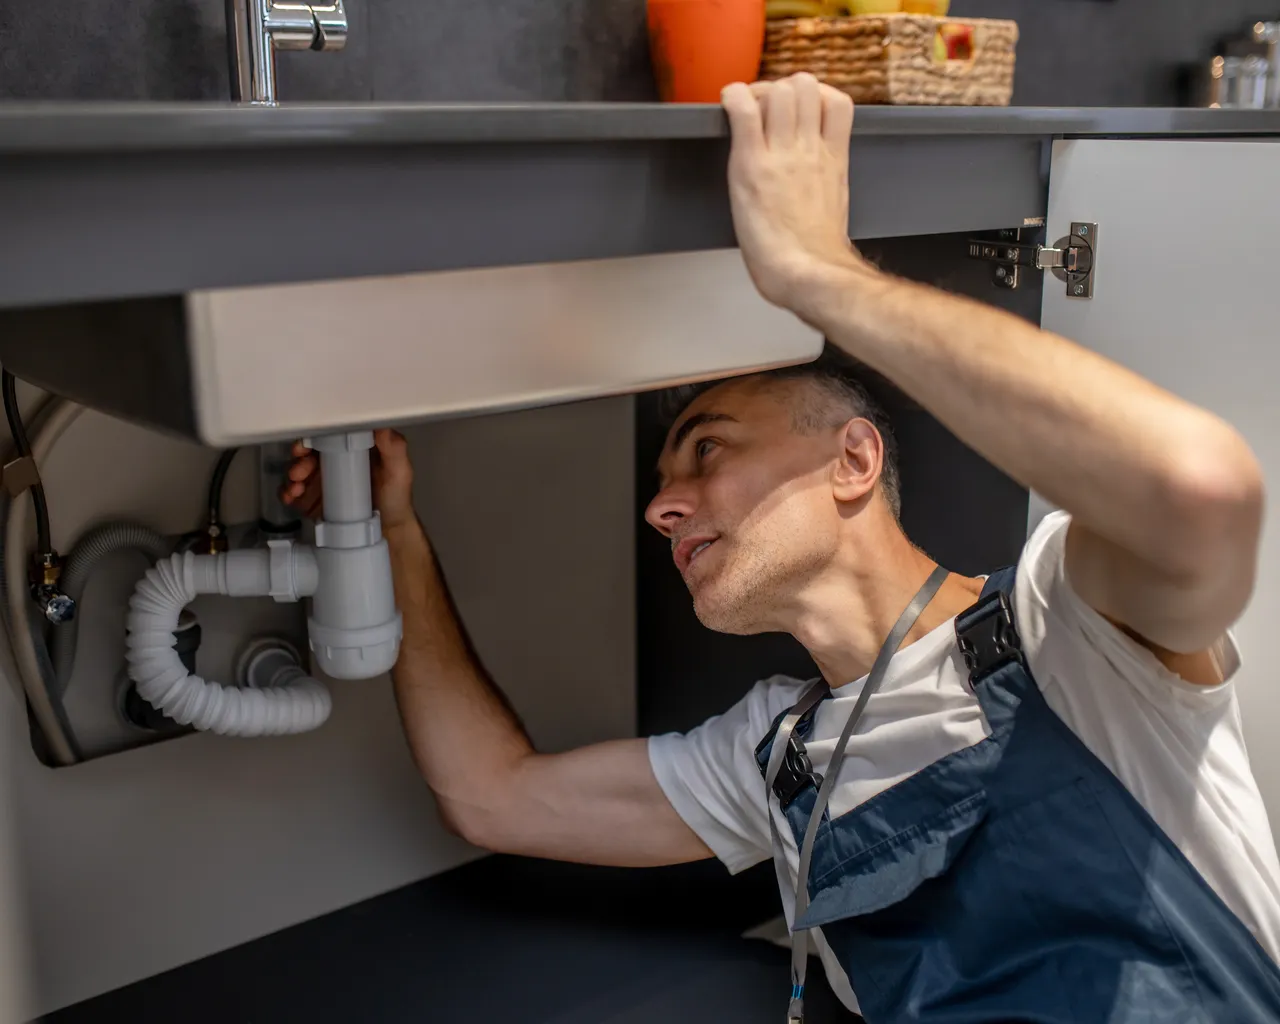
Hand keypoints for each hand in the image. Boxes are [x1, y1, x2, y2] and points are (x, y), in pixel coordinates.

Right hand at [281, 428, 416, 533]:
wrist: (388, 531)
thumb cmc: (395, 497)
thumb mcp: (399, 470)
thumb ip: (394, 447)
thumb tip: (380, 423)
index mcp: (351, 449)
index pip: (327, 435)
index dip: (314, 436)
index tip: (308, 444)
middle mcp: (334, 461)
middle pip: (307, 452)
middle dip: (299, 459)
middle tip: (300, 471)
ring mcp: (321, 480)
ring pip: (297, 471)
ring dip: (292, 476)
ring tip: (297, 487)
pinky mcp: (312, 499)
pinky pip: (293, 492)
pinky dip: (288, 492)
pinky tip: (292, 496)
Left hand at [721, 74, 870, 317]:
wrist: (807, 273)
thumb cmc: (816, 255)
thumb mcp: (833, 207)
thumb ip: (826, 181)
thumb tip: (813, 181)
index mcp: (833, 160)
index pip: (838, 102)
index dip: (816, 95)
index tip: (798, 109)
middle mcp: (810, 149)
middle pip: (806, 85)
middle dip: (782, 89)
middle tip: (764, 111)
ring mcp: (781, 154)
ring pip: (779, 90)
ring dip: (759, 93)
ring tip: (746, 113)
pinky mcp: (752, 164)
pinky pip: (743, 110)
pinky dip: (733, 97)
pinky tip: (727, 104)